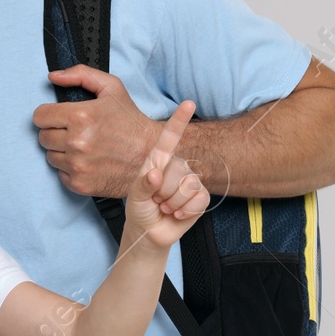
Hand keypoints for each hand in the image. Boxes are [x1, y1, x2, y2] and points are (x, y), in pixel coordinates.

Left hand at [35, 65, 160, 196]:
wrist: (151, 155)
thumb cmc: (130, 121)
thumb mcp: (111, 87)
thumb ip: (80, 74)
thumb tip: (52, 77)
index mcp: (80, 116)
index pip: (39, 116)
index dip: (49, 115)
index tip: (61, 117)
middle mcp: (76, 142)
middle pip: (43, 137)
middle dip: (56, 132)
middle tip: (76, 132)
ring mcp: (77, 165)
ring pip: (50, 156)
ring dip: (62, 151)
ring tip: (84, 147)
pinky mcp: (80, 184)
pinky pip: (60, 174)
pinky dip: (70, 169)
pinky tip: (87, 161)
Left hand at [124, 100, 205, 249]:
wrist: (150, 232)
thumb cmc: (140, 209)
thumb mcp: (134, 197)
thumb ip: (143, 185)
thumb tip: (155, 175)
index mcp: (158, 160)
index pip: (170, 137)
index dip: (179, 120)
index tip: (188, 103)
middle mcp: (175, 167)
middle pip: (179, 170)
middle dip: (164, 191)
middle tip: (156, 200)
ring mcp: (190, 181)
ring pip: (189, 186)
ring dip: (174, 203)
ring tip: (165, 206)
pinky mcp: (200, 197)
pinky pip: (199, 200)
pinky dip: (185, 211)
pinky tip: (177, 214)